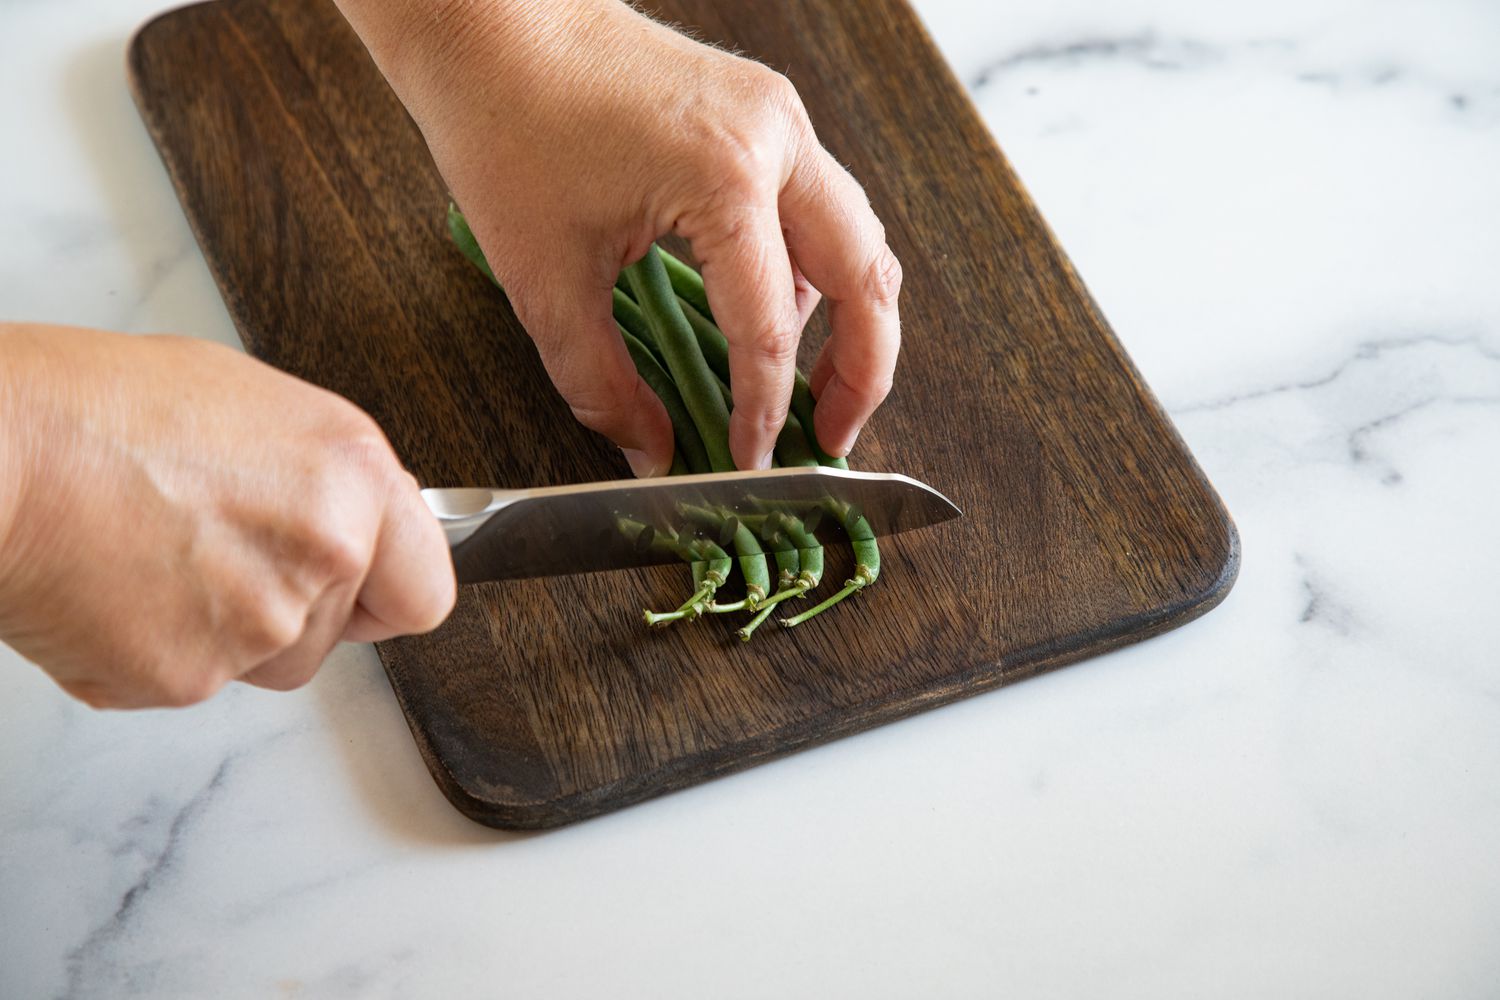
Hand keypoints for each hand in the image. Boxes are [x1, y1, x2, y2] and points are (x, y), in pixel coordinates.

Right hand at [0, 325, 455, 708]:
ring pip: (268, 661)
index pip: (426, 591)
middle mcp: (322, 555)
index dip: (391, 591)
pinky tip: (117, 584)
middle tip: (215, 540)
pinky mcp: (185, 678)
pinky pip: (193, 680)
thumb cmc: (96, 409)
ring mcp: (257, 625)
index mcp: (352, 478)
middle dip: (289, 601)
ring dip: (228, 628)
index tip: (368, 587)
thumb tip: (350, 516)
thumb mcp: (251, 403)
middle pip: (337, 631)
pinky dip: (157, 646)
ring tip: (157, 552)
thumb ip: (325, 476)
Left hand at [337, 0, 901, 472]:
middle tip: (829, 441)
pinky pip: (821, 207)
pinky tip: (776, 319)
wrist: (489, 25)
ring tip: (812, 392)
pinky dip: (817, 273)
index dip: (763, 412)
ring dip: (850, 322)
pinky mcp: (764, 114)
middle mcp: (775, 140)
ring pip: (858, 240)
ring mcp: (778, 119)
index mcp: (726, 179)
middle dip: (861, 374)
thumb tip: (650, 454)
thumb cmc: (504, 124)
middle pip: (868, 279)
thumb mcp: (544, 280)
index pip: (771, 330)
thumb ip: (603, 385)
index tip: (748, 462)